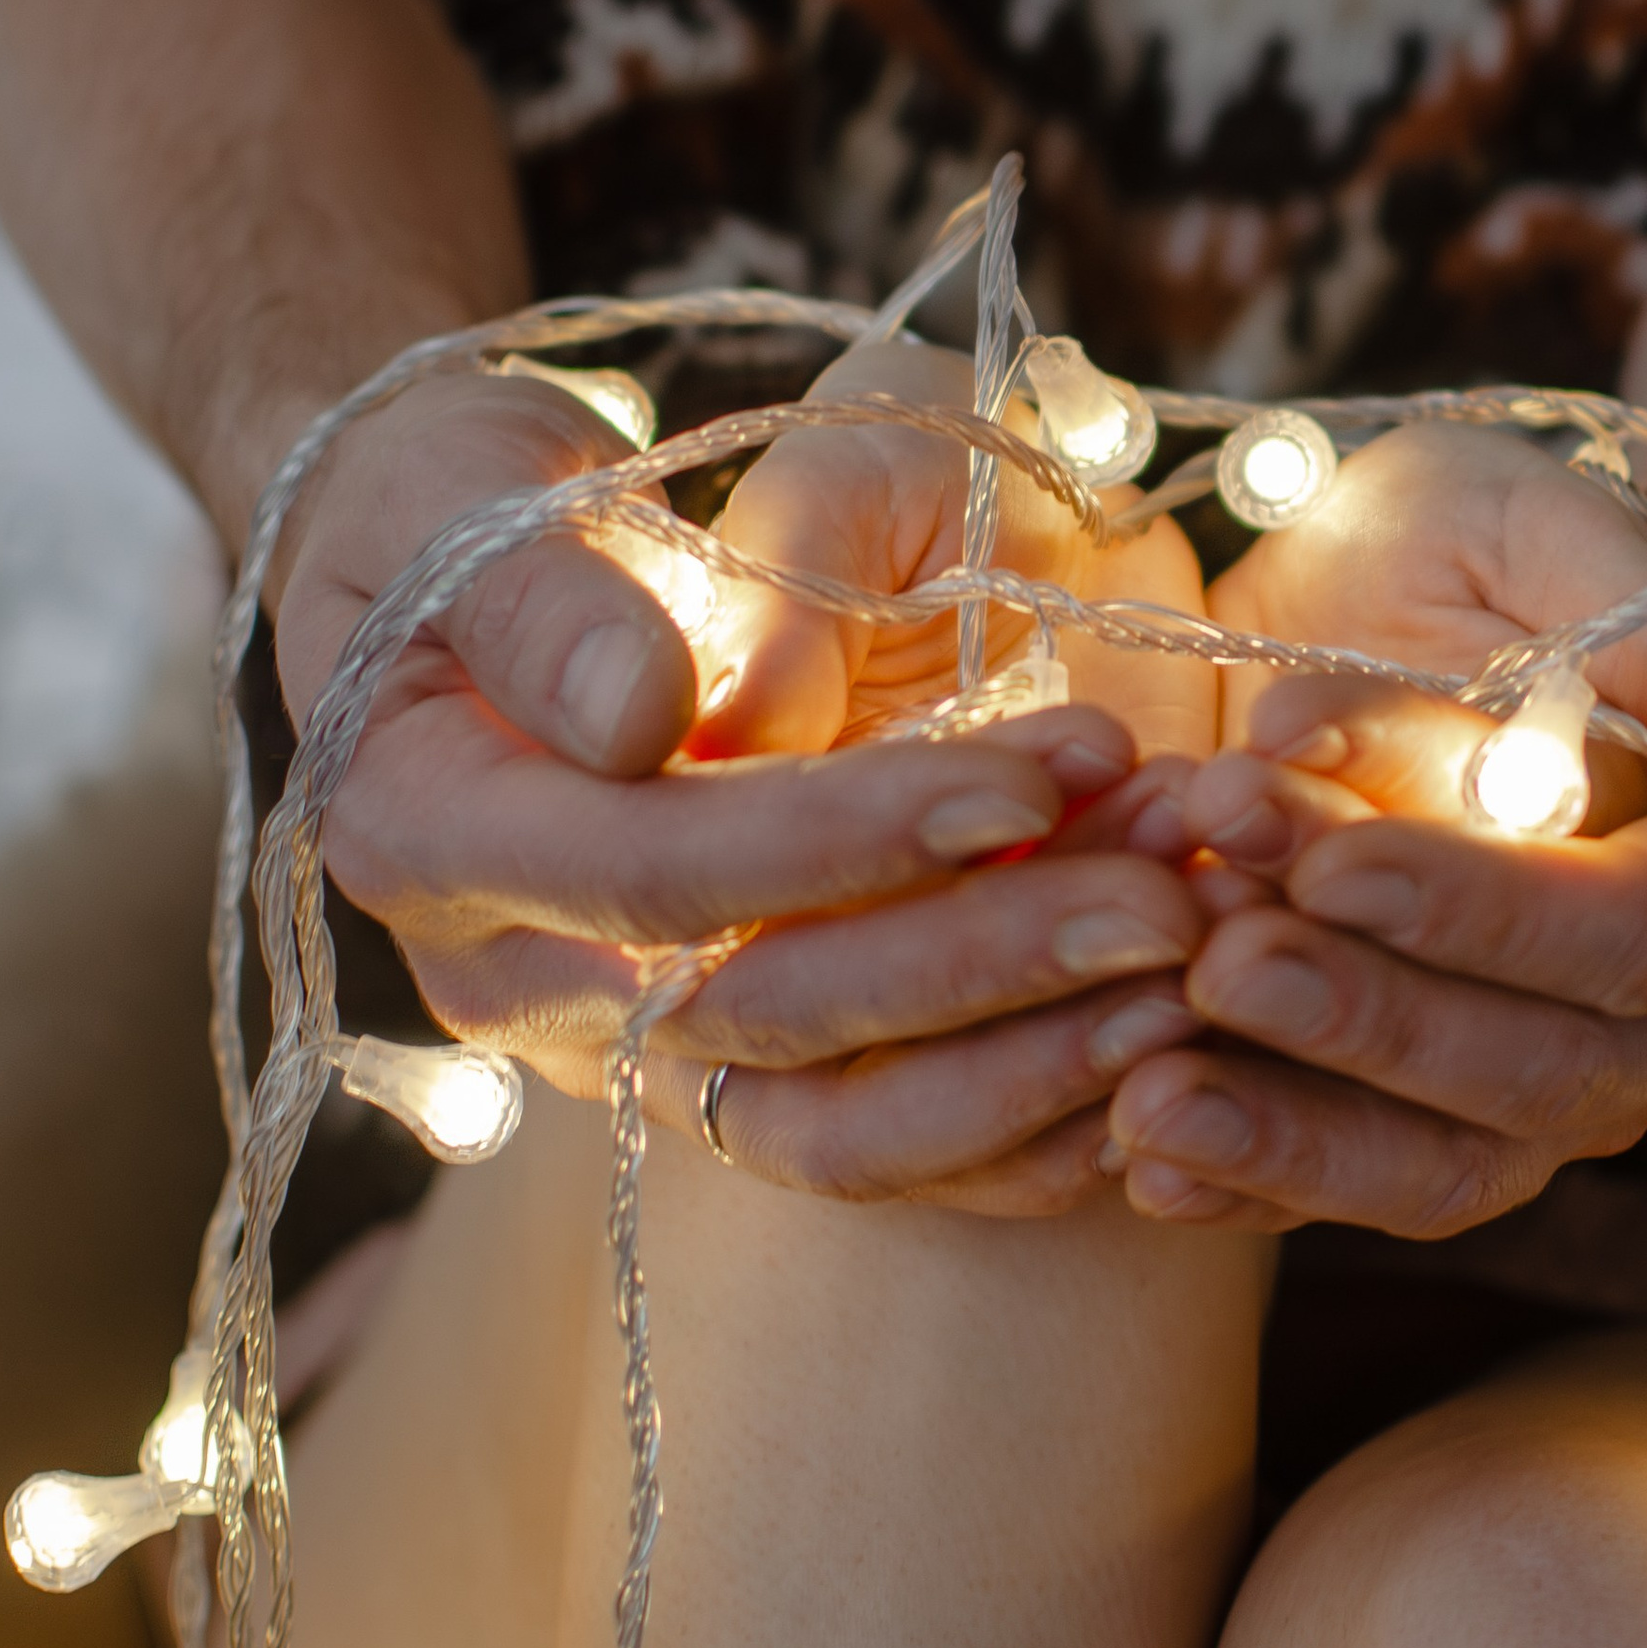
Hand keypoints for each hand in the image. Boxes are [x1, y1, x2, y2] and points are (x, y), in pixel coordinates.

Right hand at [270, 363, 1149, 1102]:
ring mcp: (639, 1055)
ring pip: (852, 1130)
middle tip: (1181, 891)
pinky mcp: (745, 1084)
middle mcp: (531, 986)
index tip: (1037, 775)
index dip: (857, 836)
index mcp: (437, 841)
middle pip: (777, 1022)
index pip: (667, 870)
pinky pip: (906, 1160)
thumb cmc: (479, 503)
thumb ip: (556, 598)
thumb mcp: (481, 487)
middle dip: (994, 958)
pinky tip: (1180, 1050)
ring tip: (1209, 950)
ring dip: (1044, 1057)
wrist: (481, 579)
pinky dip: (1049, 1121)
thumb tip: (646, 719)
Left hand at [1090, 425, 1646, 1231]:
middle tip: (1208, 950)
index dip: (1484, 915)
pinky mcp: (1470, 1113)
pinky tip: (1138, 1159)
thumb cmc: (1639, 532)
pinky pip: (1378, 1184)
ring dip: (1297, 1134)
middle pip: (1541, 1071)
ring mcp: (1586, 1080)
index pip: (1637, 933)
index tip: (1329, 863)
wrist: (1554, 587)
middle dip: (1364, 1021)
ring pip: (1459, 1159)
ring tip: (1143, 1095)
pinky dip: (1261, 1182)